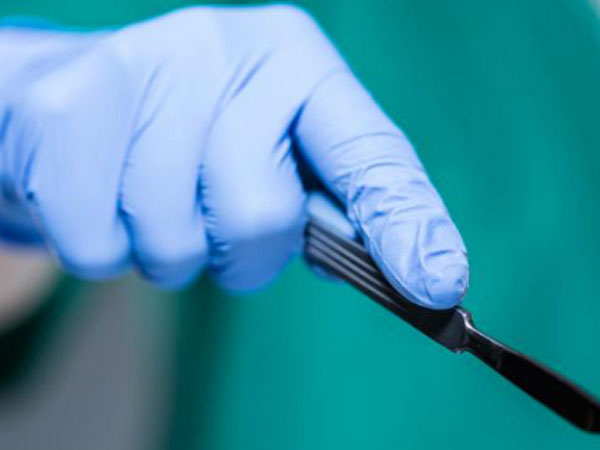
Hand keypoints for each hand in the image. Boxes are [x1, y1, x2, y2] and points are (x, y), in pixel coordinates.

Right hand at [0, 6, 467, 307]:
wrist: (75, 103)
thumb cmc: (193, 139)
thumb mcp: (274, 155)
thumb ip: (339, 206)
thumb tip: (424, 274)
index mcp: (296, 61)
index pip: (367, 152)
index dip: (404, 222)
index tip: (435, 285)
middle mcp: (225, 49)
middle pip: (260, 217)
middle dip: (239, 251)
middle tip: (213, 218)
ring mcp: (143, 69)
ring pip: (177, 242)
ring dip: (172, 250)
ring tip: (154, 200)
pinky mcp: (68, 110)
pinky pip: (102, 249)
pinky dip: (108, 249)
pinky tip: (105, 198)